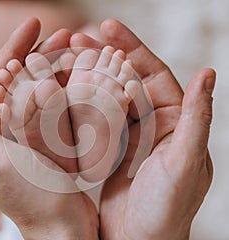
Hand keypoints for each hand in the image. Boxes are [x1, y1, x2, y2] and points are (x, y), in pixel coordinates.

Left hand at [0, 19, 98, 239]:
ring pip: (42, 93)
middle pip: (21, 82)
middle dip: (42, 55)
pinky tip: (81, 74)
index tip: (34, 25)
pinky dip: (69, 91)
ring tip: (76, 48)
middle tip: (65, 33)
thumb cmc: (32, 199)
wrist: (64, 226)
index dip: (13, 50)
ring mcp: (28, 135)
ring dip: (58, 68)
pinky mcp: (48, 141)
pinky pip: (57, 110)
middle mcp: (3, 131)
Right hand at [71, 19, 214, 238]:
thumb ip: (196, 119)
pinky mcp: (110, 148)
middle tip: (79, 37)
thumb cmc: (166, 210)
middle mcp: (153, 124)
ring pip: (109, 97)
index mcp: (174, 122)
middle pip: (127, 81)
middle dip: (105, 57)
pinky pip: (97, 119)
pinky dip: (83, 104)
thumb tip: (207, 73)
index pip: (153, 75)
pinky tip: (66, 91)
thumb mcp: (184, 163)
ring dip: (91, 77)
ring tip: (68, 58)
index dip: (132, 49)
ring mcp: (130, 135)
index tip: (108, 28)